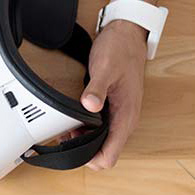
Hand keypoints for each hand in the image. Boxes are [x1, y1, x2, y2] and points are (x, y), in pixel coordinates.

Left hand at [79, 21, 148, 169]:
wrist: (128, 35)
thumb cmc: (120, 50)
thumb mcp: (105, 68)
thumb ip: (97, 89)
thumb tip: (90, 105)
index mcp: (126, 116)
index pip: (110, 156)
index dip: (90, 159)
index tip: (73, 150)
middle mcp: (125, 120)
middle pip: (105, 153)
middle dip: (84, 150)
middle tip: (65, 138)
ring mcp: (120, 115)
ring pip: (103, 142)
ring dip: (85, 141)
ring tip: (67, 130)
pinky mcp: (115, 109)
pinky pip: (102, 129)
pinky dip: (87, 130)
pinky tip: (75, 120)